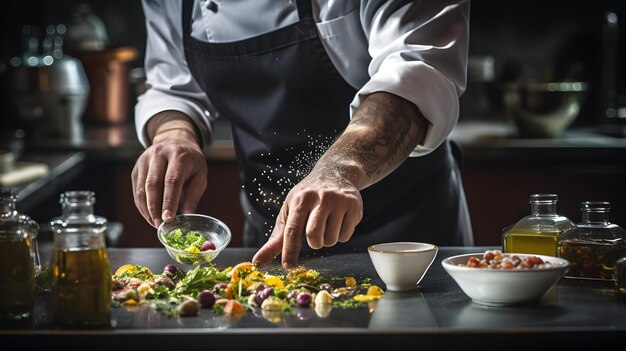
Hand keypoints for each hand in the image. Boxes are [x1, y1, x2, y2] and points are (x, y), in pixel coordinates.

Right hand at [131, 123, 206, 227]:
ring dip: (147, 209)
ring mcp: (144, 160)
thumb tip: (186, 217)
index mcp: (178, 155)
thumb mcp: (200, 176)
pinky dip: (142, 206)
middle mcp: (159, 154)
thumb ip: (193, 195)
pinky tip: (150, 216)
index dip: (169, 201)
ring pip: (141, 189)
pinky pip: (136, 190)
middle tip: (160, 225)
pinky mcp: (136, 168)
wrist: (177, 143)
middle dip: (155, 208)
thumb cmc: (191, 163)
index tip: (168, 218)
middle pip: (153, 184)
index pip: (172, 180)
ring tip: (155, 223)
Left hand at [252, 91, 426, 268]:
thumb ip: (276, 239)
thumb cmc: (307, 198)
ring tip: (327, 224)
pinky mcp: (354, 205)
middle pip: (314, 236)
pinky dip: (341, 236)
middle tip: (315, 236)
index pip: (293, 229)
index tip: (288, 265)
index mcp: (301, 199)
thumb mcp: (290, 211)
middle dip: (314, 243)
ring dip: (327, 240)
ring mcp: (339, 201)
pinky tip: (339, 221)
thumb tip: (258, 262)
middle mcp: (321, 198)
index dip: (290, 250)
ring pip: (331, 239)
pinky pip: (346, 236)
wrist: (336, 173)